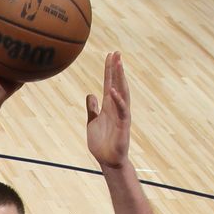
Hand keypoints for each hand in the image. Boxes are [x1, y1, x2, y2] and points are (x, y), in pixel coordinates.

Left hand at [85, 52, 130, 169]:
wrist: (107, 160)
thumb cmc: (101, 142)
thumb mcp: (92, 122)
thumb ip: (92, 108)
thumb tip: (90, 95)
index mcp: (108, 106)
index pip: (109, 83)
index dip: (109, 70)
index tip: (110, 55)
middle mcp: (116, 107)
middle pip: (117, 84)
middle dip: (117, 69)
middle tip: (116, 53)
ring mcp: (121, 115)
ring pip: (122, 93)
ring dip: (120, 79)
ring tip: (118, 65)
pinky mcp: (123, 125)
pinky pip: (121, 110)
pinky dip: (118, 100)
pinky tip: (113, 91)